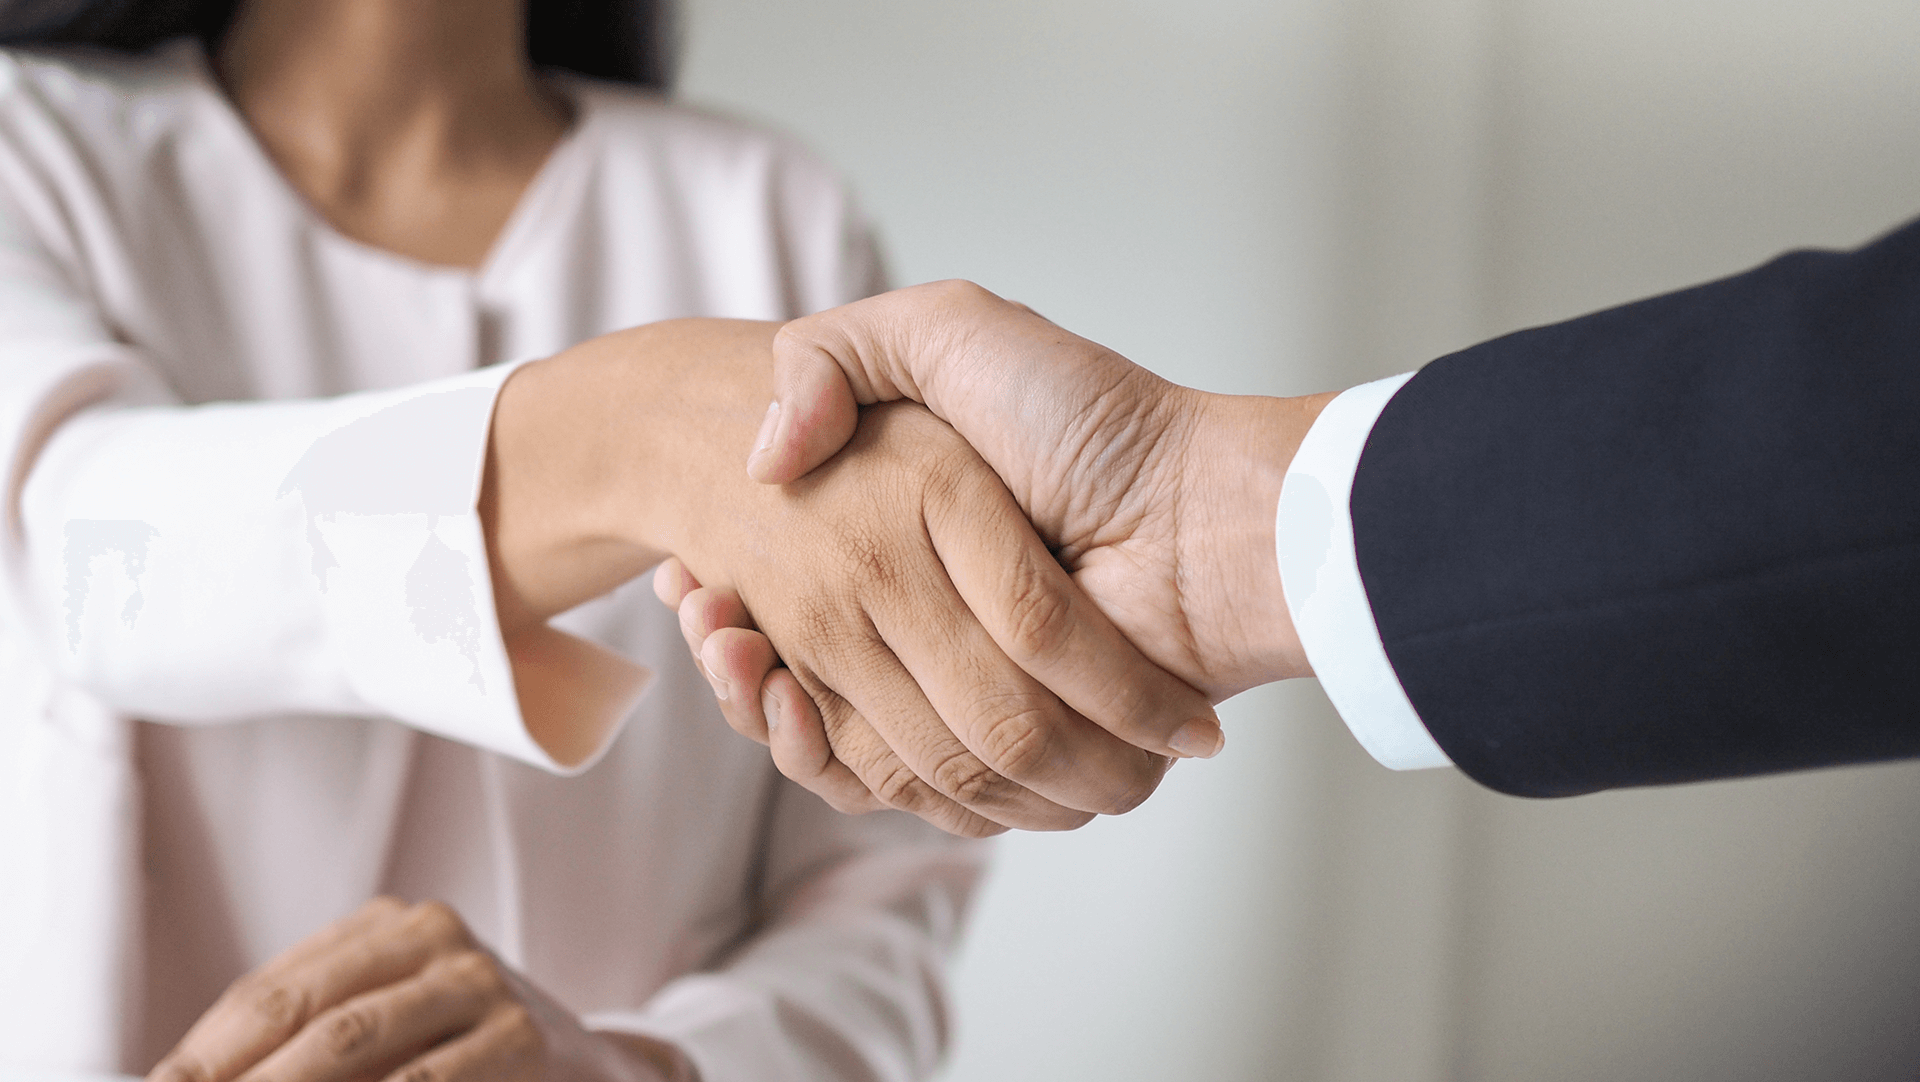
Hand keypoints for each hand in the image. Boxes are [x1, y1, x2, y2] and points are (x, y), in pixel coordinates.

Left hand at [146, 898, 690, 1081]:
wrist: (594, 1073)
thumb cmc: (471, 1056)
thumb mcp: (396, 1026)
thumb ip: (316, 1042)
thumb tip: (192, 1079)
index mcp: (393, 925)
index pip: (272, 990)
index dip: (203, 1052)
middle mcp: (438, 938)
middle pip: (305, 1014)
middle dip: (231, 1076)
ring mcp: (483, 984)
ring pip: (353, 1044)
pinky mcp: (522, 1040)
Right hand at [483, 320, 1212, 834]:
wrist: (1198, 509)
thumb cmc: (1092, 416)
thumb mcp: (953, 332)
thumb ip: (842, 353)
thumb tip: (760, 454)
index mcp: (913, 540)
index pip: (782, 587)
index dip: (725, 596)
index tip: (693, 581)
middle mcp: (929, 619)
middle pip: (791, 668)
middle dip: (732, 654)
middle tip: (706, 613)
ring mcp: (958, 687)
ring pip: (821, 730)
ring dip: (760, 703)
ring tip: (726, 639)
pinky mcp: (990, 750)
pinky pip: (880, 778)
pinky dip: (819, 756)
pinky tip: (781, 701)